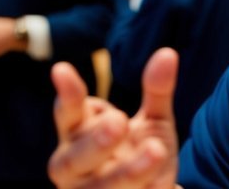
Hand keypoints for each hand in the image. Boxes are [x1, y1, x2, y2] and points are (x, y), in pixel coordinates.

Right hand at [49, 48, 179, 187]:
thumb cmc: (142, 149)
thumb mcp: (153, 120)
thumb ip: (156, 91)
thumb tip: (167, 53)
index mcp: (80, 134)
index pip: (68, 114)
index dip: (67, 94)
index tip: (62, 69)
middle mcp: (76, 167)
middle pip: (73, 158)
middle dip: (94, 141)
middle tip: (119, 121)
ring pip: (99, 188)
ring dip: (126, 171)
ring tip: (155, 151)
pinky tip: (161, 183)